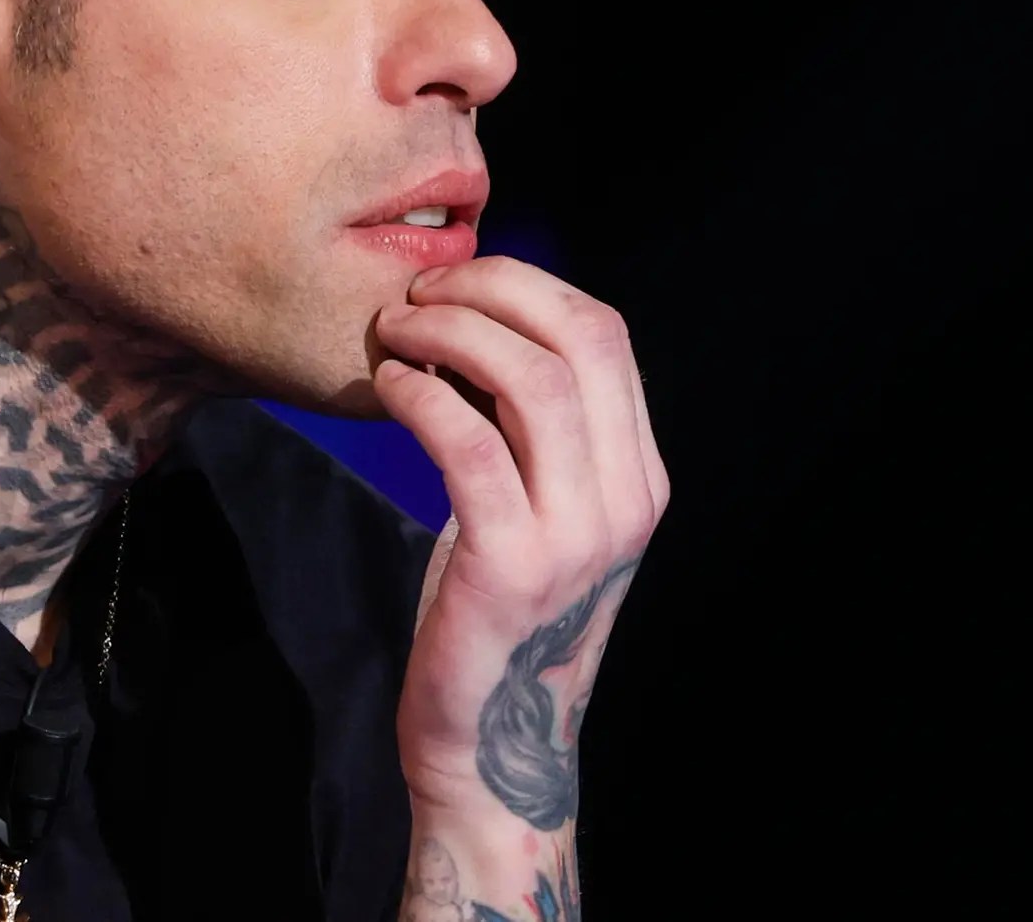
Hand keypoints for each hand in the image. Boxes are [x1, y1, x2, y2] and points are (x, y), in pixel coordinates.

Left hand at [371, 257, 668, 829]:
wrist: (492, 751)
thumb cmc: (501, 619)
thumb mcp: (548, 516)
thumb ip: (544, 436)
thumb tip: (487, 326)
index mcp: (642, 479)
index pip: (607, 334)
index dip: (529, 285)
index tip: (459, 282)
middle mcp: (626, 501)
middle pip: (581, 338)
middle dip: (491, 291)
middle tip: (418, 293)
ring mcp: (575, 535)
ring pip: (531, 379)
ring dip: (451, 333)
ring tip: (394, 332)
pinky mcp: (509, 565)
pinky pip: (469, 442)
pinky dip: (423, 394)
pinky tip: (390, 387)